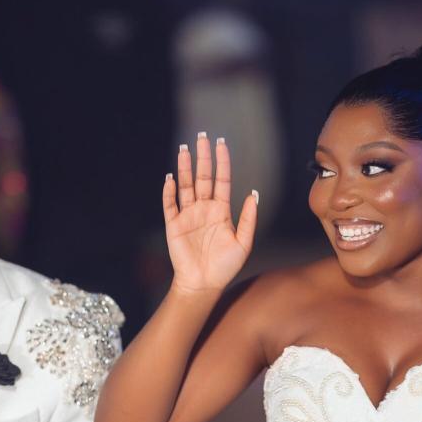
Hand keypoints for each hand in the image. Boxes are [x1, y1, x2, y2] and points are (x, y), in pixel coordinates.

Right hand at [162, 134, 257, 293]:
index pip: (221, 180)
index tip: (221, 144)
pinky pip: (170, 205)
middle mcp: (204, 209)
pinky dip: (169, 191)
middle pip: (202, 177)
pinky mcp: (174, 225)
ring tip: (184, 149)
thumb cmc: (225, 266)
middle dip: (202, 157)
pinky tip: (171, 178)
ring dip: (185, 168)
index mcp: (221, 210)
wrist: (204, 284)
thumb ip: (248, 218)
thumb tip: (252, 193)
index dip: (222, 162)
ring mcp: (188, 215)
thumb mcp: (243, 243)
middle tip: (201, 137)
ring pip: (186, 186)